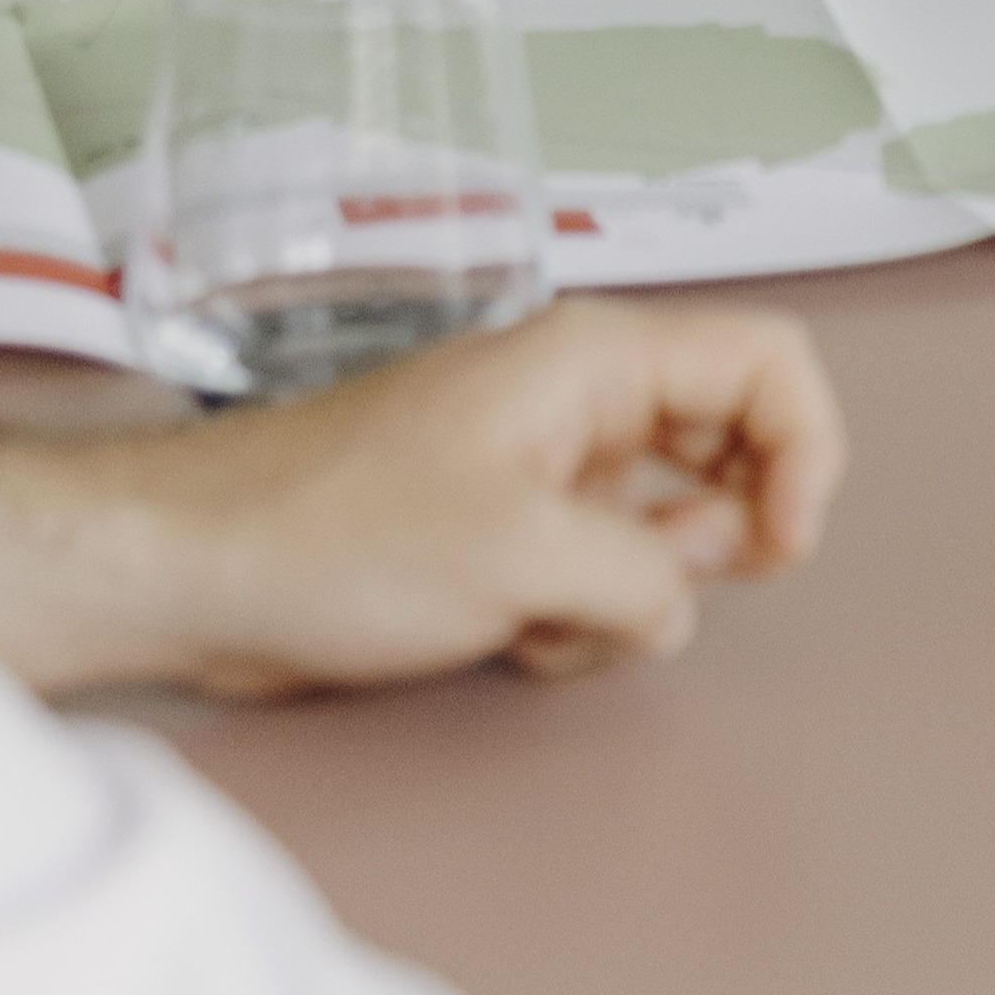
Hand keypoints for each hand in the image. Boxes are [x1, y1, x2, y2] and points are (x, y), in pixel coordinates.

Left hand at [0, 297, 845, 702]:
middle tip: (659, 588)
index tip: (779, 547)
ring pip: (664, 528)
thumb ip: (646, 579)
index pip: (769, 366)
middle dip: (712, 539)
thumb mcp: (521, 555)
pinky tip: (507, 634)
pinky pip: (598, 573)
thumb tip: (678, 605)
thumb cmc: (325, 532)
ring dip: (634, 593)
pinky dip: (578, 616)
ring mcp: (539, 466)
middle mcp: (578, 400)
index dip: (806, 454)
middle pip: (730, 448)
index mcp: (595, 360)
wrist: (187, 572)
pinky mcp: (500, 530)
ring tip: (552, 616)